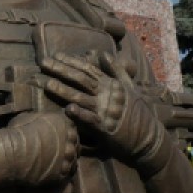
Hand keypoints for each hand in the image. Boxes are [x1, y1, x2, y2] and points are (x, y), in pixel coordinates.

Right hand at [0, 111, 78, 187]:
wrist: (15, 152)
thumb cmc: (19, 131)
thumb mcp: (29, 117)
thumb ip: (41, 120)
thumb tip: (39, 122)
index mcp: (66, 124)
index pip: (72, 130)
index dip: (65, 136)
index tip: (56, 140)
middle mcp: (72, 140)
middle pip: (75, 147)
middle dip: (67, 150)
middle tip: (54, 154)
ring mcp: (68, 158)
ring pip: (72, 162)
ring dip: (64, 164)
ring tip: (51, 166)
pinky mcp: (62, 174)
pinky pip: (64, 176)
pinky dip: (58, 175)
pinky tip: (48, 174)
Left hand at [41, 51, 170, 174]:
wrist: (149, 138)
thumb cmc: (138, 113)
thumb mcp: (129, 88)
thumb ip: (116, 71)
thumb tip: (104, 54)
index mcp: (111, 85)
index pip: (88, 69)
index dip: (71, 62)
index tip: (56, 55)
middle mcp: (107, 94)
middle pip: (81, 79)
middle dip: (61, 70)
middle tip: (44, 62)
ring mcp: (106, 110)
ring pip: (81, 97)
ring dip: (64, 91)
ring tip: (47, 84)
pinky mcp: (106, 127)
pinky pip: (90, 120)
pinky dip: (80, 114)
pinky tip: (67, 109)